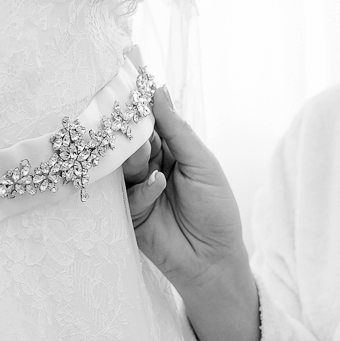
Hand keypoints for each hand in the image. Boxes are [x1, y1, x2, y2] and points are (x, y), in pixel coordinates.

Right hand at [124, 86, 249, 293]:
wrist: (213, 260)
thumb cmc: (216, 210)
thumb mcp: (202, 163)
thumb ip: (177, 129)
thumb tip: (157, 90)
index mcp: (172, 150)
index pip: (151, 120)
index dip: (141, 103)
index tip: (128, 79)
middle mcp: (150, 166)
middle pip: (131, 139)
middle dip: (131, 128)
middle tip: (125, 116)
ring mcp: (136, 189)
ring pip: (123, 163)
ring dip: (134, 155)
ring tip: (144, 152)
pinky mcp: (127, 213)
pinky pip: (127, 192)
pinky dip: (143, 187)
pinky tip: (158, 186)